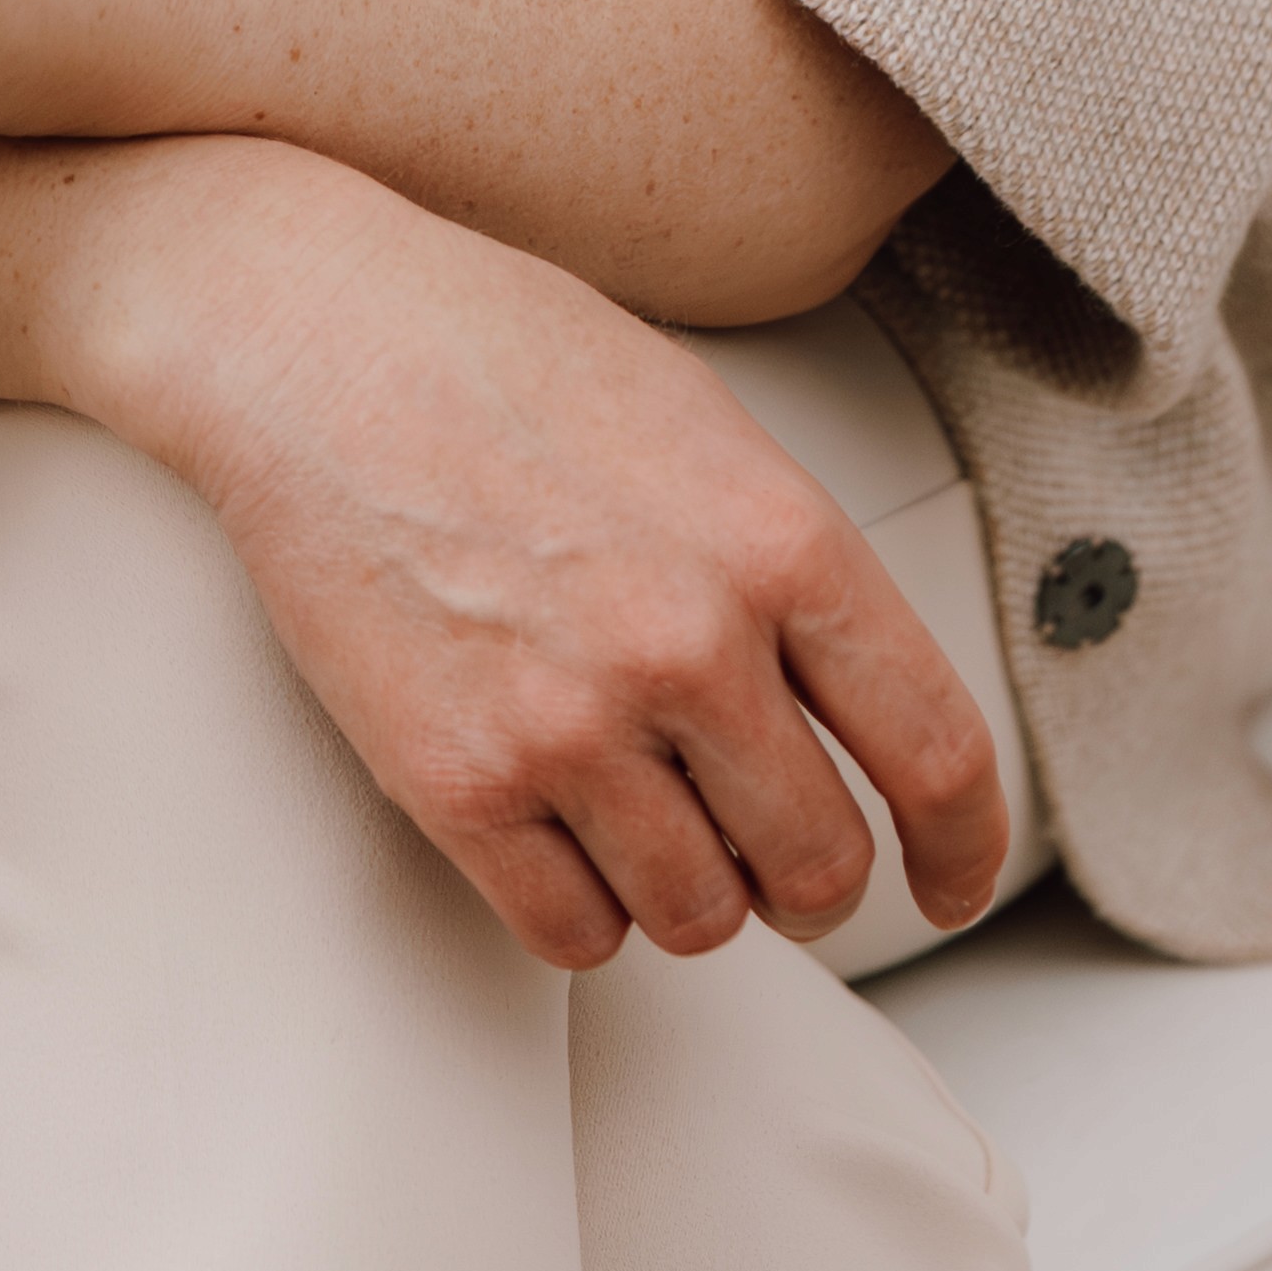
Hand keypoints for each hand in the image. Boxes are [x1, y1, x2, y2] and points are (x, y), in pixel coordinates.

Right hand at [122, 150, 1008, 973]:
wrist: (310, 337)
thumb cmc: (495, 353)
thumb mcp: (704, 423)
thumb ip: (790, 564)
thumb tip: (848, 696)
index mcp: (780, 540)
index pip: (935, 753)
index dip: (961, 849)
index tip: (947, 881)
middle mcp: (691, 643)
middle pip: (820, 865)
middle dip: (808, 877)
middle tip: (772, 849)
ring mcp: (572, 723)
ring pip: (700, 916)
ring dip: (691, 891)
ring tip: (648, 816)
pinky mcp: (457, 781)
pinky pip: (573, 933)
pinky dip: (582, 907)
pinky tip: (562, 833)